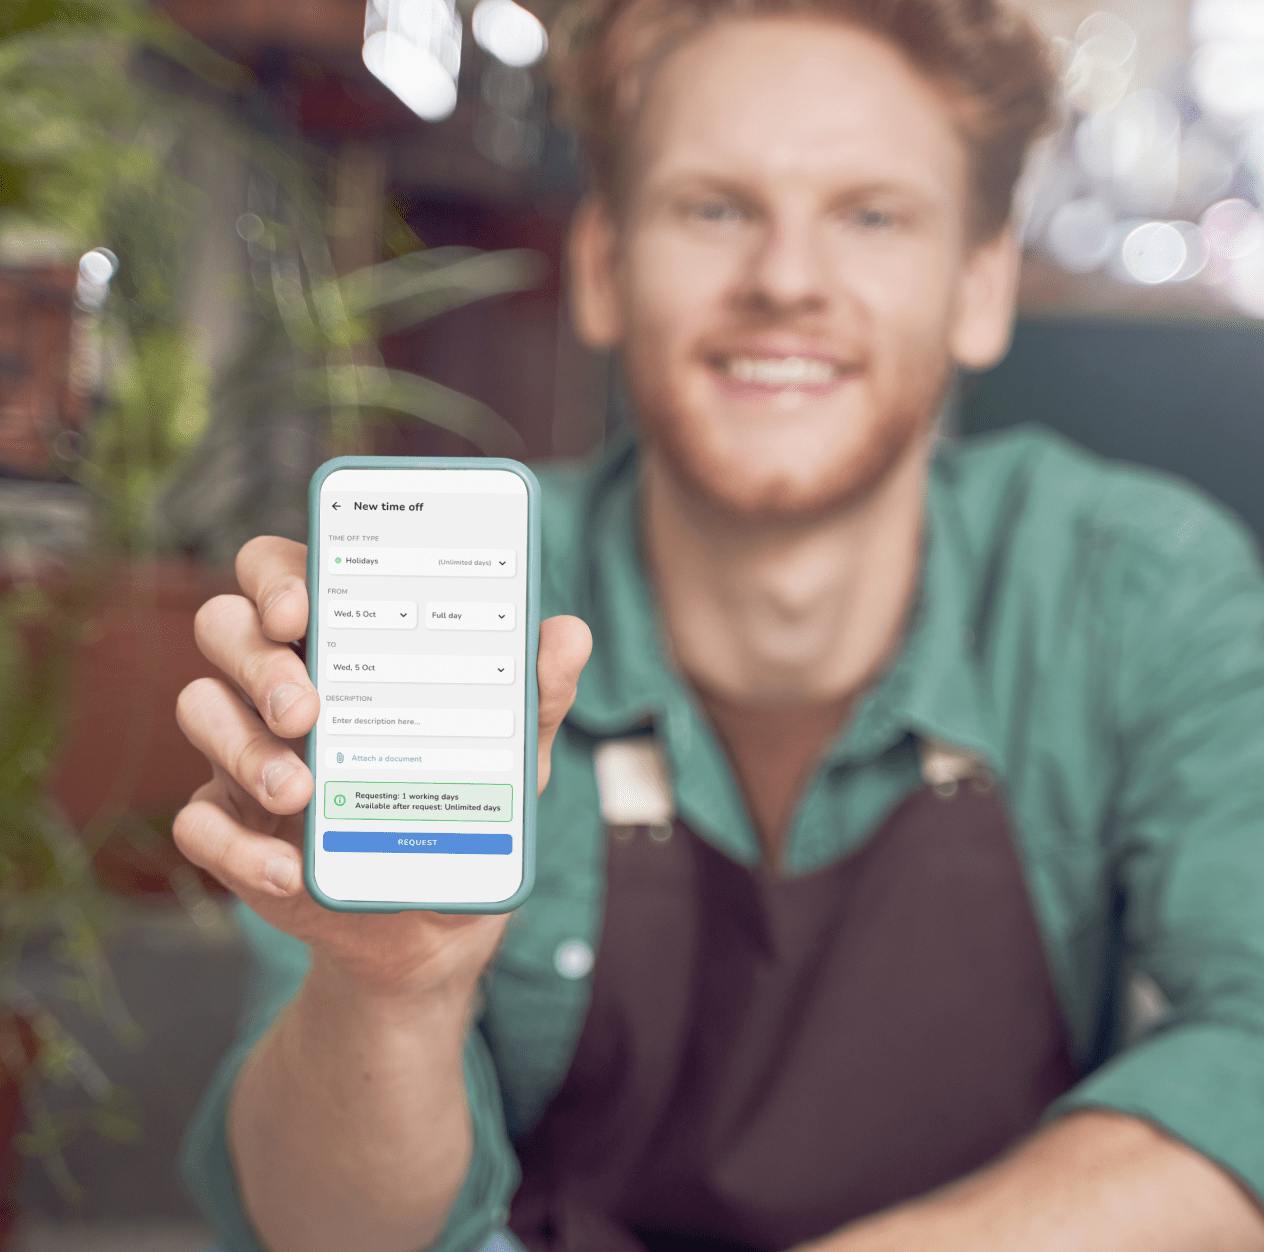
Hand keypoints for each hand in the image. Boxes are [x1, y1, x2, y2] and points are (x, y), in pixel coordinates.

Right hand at [174, 535, 591, 1002]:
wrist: (433, 921)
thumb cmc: (464, 804)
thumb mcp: (509, 753)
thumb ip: (534, 695)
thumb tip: (571, 633)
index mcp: (342, 643)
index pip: (283, 573)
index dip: (276, 575)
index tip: (301, 603)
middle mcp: (283, 682)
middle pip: (225, 628)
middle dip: (257, 661)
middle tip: (307, 708)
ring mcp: (247, 751)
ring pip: (199, 709)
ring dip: (242, 746)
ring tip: (302, 791)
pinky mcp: (232, 827)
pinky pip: (197, 823)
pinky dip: (236, 848)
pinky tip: (290, 870)